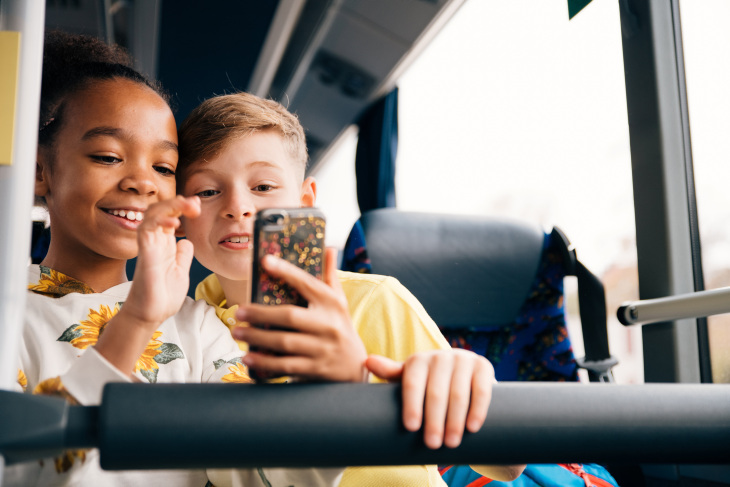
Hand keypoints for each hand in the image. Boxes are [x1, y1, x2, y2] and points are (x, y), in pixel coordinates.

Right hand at [124, 195, 199, 328]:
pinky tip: (174, 222)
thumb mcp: (181, 272)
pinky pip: (147, 229)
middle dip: (178, 201)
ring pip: (152, 214)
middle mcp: (155, 242)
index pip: (170, 216)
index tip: (197, 206)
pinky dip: (159, 220)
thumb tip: (186, 241)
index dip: (182, 207)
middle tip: (195, 202)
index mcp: (165, 245)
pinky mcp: (144, 253)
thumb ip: (183, 256)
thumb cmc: (163, 296)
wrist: (151, 315)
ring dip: (169, 205)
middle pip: (161, 210)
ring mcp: (149, 246)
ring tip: (187, 205)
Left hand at [233, 248, 367, 382]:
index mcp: (332, 303)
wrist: (356, 367)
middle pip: (290, 316)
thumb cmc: (340, 328)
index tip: (264, 261)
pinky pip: (286, 366)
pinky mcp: (316, 369)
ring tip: (237, 332)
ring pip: (284, 342)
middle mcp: (329, 324)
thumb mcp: (339, 302)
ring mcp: (323, 349)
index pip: (307, 283)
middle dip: (260, 314)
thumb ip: (331, 277)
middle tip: (238, 311)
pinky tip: (248, 357)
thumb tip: (329, 248)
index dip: (286, 271)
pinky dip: (265, 362)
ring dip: (257, 338)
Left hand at [366, 349, 494, 448]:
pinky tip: (472, 427)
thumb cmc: (428, 385)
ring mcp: (463, 359)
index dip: (411, 405)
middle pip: (436, 392)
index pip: (412, 383)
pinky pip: (481, 390)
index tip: (411, 428)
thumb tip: (366, 361)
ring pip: (458, 393)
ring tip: (450, 443)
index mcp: (418, 360)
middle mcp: (441, 356)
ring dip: (455, 421)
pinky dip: (477, 410)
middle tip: (432, 445)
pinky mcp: (484, 366)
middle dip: (434, 421)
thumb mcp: (409, 380)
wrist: (463, 381)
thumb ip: (390, 373)